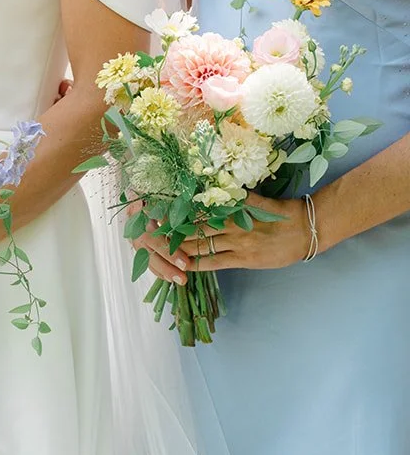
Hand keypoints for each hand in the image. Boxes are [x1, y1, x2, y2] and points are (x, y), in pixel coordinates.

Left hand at [137, 192, 312, 285]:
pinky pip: (213, 261)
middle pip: (193, 224)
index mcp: (233, 204)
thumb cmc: (280, 213)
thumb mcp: (254, 201)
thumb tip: (207, 190)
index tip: (156, 207)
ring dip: (177, 246)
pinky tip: (180, 265)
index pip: (198, 205)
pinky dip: (195, 263)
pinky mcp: (243, 258)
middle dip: (169, 227)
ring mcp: (237, 241)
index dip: (176, 207)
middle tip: (147, 228)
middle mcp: (232, 221)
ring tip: (157, 247)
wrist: (306, 229)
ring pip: (200, 243)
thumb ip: (232, 199)